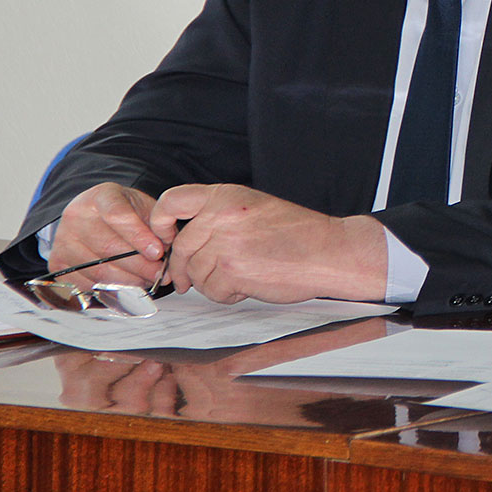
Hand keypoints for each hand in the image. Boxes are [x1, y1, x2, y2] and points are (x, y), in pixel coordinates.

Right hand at [46, 184, 167, 286]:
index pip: (117, 215)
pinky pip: (86, 283)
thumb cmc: (123, 213)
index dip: (139, 236)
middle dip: (140, 265)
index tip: (158, 251)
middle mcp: (76, 216)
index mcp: (100, 196)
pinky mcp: (57, 263)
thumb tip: (168, 247)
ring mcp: (63, 240)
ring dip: (128, 280)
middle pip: (108, 247)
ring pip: (99, 270)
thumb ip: (157, 224)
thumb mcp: (144, 207)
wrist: (93, 218)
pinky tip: (127, 285)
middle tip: (160, 274)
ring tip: (147, 280)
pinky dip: (110, 289)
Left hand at [148, 184, 387, 303]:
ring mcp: (226, 242)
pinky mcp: (233, 270)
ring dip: (212, 283)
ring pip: (196, 273)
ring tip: (239, 278)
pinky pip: (212, 291)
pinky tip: (248, 287)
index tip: (166, 241)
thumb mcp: (255, 208)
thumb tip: (183, 240)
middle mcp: (222, 214)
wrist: (331, 252)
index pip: (172, 201)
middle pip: (182, 247)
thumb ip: (219, 216)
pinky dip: (227, 296)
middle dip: (184, 270)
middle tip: (191, 281)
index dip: (160, 223)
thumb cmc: (298, 234)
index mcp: (227, 195)